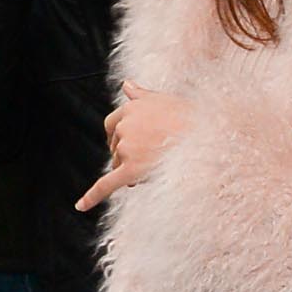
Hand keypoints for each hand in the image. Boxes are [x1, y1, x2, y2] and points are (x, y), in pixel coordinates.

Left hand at [75, 80, 193, 209]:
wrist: (210, 137)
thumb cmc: (193, 118)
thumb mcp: (166, 100)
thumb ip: (142, 95)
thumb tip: (125, 85)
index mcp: (131, 108)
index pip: (113, 125)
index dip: (118, 137)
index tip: (126, 145)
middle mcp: (125, 125)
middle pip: (116, 147)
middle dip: (127, 156)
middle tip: (152, 161)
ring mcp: (127, 147)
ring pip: (119, 166)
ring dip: (132, 171)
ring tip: (160, 168)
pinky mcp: (130, 169)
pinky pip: (106, 185)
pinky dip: (91, 196)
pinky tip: (80, 206)